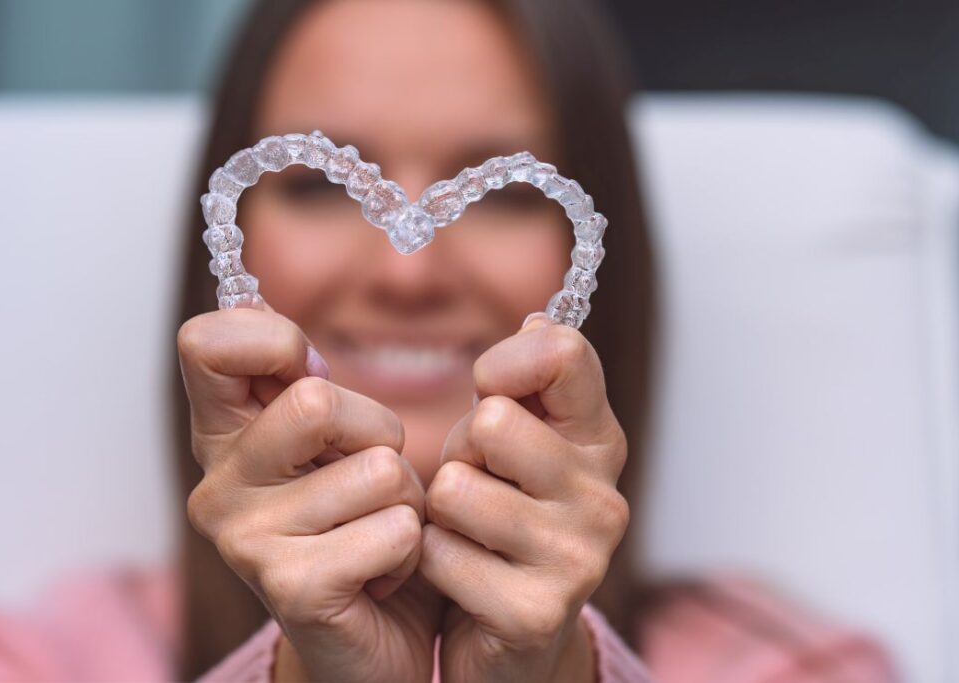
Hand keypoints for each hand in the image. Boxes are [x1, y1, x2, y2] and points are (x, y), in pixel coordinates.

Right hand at [177, 304, 442, 682]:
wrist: (381, 638)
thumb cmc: (365, 524)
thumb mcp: (338, 441)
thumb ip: (304, 382)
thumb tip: (271, 323)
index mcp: (224, 436)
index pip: (206, 343)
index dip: (273, 341)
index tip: (311, 376)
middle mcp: (218, 485)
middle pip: (317, 399)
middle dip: (378, 434)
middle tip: (372, 480)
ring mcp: (246, 540)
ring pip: (377, 468)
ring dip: (406, 500)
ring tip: (380, 532)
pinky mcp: (290, 588)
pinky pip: (394, 529)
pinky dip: (413, 548)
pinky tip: (384, 574)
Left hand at [419, 314, 628, 682]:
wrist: (503, 635)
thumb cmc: (498, 519)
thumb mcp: (510, 443)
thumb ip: (526, 383)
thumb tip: (538, 317)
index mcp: (598, 441)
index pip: (563, 353)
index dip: (505, 362)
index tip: (488, 390)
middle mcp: (603, 496)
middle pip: (492, 422)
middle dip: (460, 454)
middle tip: (474, 488)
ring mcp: (578, 558)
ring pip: (454, 490)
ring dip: (438, 513)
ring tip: (465, 533)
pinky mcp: (536, 611)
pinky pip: (437, 553)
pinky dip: (427, 563)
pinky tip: (459, 578)